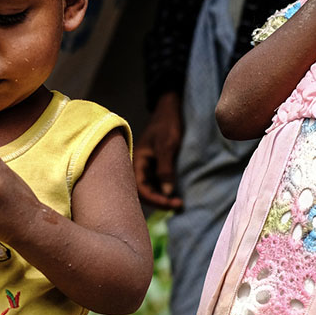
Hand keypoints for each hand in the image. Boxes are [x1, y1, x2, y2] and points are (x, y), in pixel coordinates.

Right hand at [133, 92, 182, 209]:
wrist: (169, 108)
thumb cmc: (167, 124)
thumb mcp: (167, 146)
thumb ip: (165, 169)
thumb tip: (166, 192)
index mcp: (137, 160)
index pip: (141, 188)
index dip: (155, 199)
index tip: (171, 202)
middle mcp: (139, 165)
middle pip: (143, 191)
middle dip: (159, 201)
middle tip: (177, 205)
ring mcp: (147, 165)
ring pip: (150, 188)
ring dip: (161, 197)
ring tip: (177, 203)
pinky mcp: (154, 164)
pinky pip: (156, 182)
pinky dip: (163, 190)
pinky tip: (174, 193)